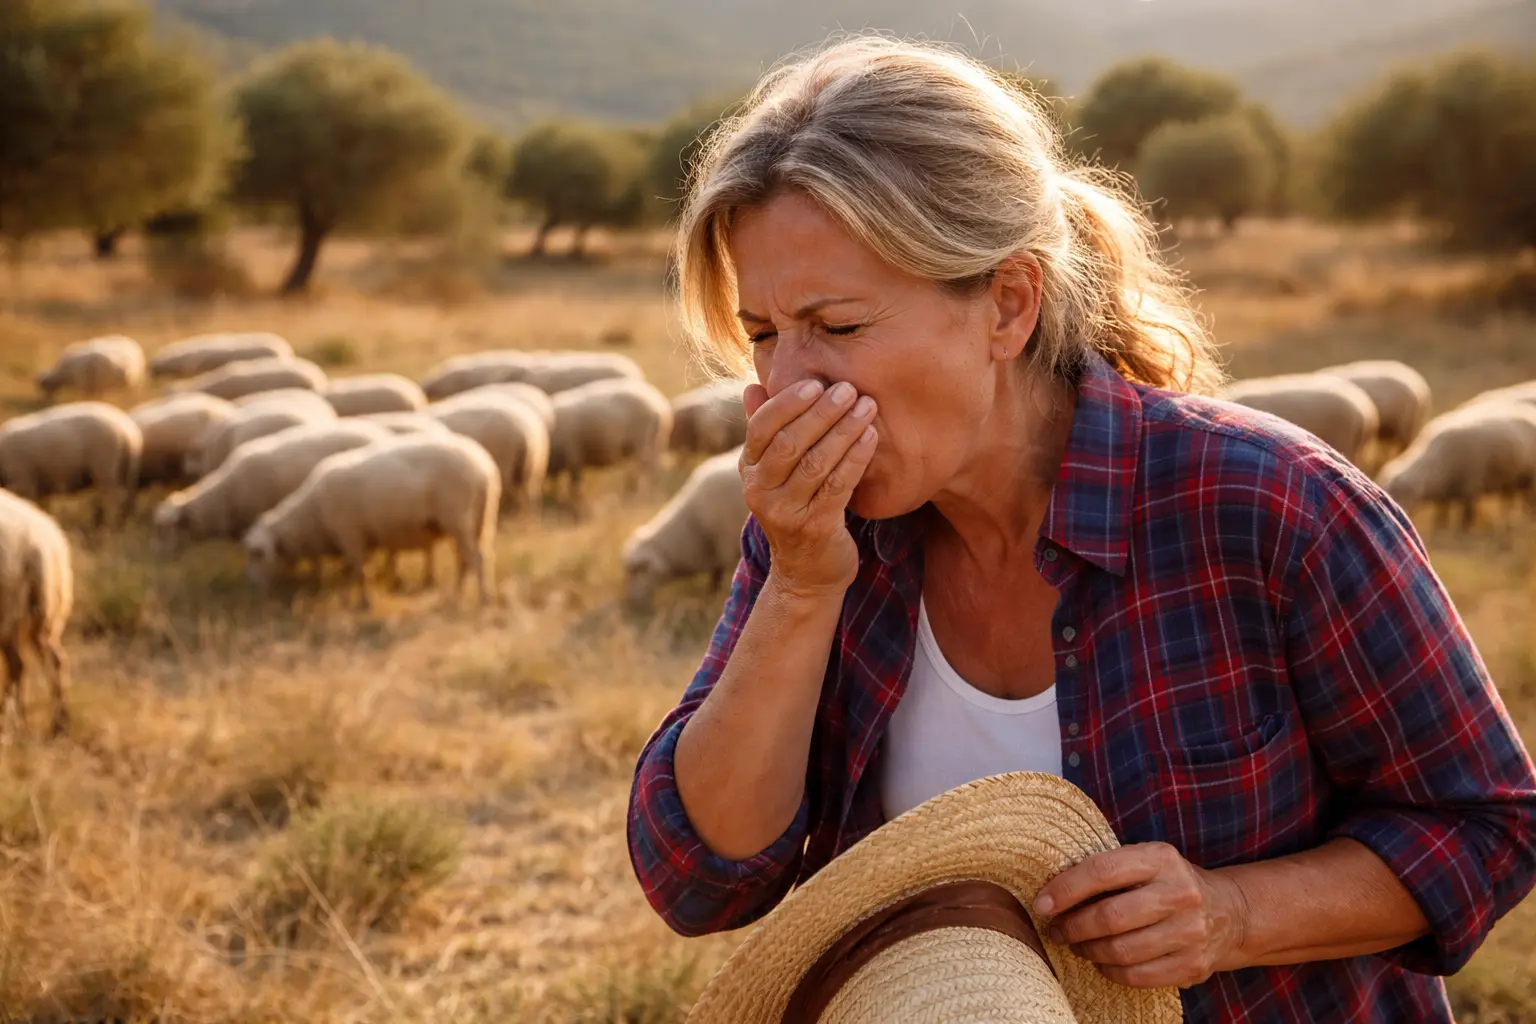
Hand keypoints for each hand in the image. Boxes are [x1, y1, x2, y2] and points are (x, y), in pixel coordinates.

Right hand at [739, 378, 877, 598]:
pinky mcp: (815, 529)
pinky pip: (838, 485)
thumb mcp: (774, 473)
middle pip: (789, 442)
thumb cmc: (795, 509)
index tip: (816, 383)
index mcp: (749, 470)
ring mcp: (786, 512)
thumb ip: (766, 431)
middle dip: (821, 413)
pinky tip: (871, 437)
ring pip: (816, 463)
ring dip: (844, 430)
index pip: (761, 427)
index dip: (788, 403)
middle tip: (849, 390)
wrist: (806, 573)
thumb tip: (753, 386)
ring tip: (867, 407)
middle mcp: (760, 491)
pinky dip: (855, 458)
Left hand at [1032, 842, 1249, 988]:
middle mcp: (1180, 893)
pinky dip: (1110, 971)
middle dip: (1072, 927)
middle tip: (1056, 930)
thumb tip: (1050, 892)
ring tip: (1076, 945)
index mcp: (1161, 858)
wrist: (1230, 913)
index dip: (1065, 889)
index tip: (1041, 904)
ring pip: (1121, 951)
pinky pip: (1138, 976)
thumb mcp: (1146, 861)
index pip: (1102, 871)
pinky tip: (1102, 962)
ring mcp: (1191, 932)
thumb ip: (1108, 870)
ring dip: (1088, 951)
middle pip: (1109, 917)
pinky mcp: (1194, 965)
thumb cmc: (1169, 883)